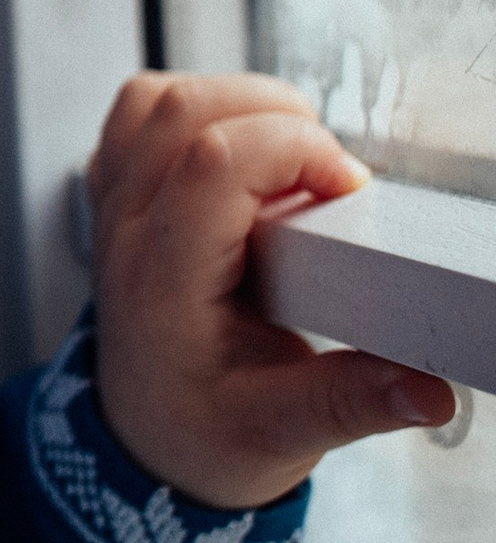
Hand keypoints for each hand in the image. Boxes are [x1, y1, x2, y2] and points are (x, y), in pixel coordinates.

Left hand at [86, 71, 454, 507]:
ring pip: (156, 102)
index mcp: (163, 280)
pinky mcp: (118, 195)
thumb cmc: (203, 433)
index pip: (213, 164)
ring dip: (236, 104)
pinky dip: (195, 112)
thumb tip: (429, 389)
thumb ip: (352, 403)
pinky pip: (138, 116)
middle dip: (274, 118)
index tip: (350, 188)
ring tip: (292, 158)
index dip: (294, 150)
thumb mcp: (281, 432)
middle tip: (327, 177)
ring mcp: (113, 208)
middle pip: (183, 114)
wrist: (146, 441)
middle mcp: (126, 231)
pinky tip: (242, 154)